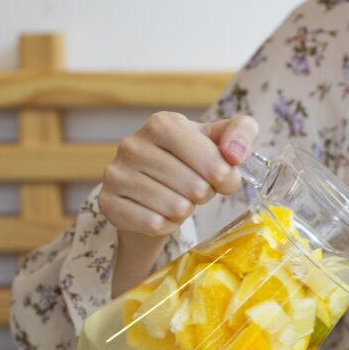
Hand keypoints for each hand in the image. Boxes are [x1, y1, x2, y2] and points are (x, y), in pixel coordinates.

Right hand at [101, 112, 258, 295]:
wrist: (151, 187)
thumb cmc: (191, 160)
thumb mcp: (219, 139)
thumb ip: (241, 132)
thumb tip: (234, 154)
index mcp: (162, 123)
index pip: (212, 160)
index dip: (225, 176)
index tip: (222, 178)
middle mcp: (132, 144)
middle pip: (195, 187)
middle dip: (204, 194)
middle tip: (195, 189)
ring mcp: (115, 173)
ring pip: (175, 208)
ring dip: (185, 210)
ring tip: (178, 198)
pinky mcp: (107, 202)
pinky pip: (154, 224)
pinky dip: (167, 225)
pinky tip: (162, 213)